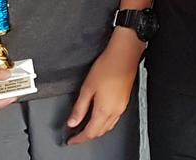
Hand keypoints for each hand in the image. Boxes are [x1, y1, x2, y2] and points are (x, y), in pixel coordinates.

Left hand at [65, 30, 142, 144]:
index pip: (90, 132)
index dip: (78, 139)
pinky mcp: (124, 101)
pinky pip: (113, 120)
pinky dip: (104, 123)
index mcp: (104, 110)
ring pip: (108, 127)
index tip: (71, 140)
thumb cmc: (108, 67)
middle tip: (76, 136)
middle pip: (99, 132)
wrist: (124, 55)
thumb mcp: (87, 88)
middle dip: (87, 136)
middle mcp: (115, 111)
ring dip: (96, 130)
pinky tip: (99, 117)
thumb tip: (72, 121)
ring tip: (85, 128)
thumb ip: (79, 107)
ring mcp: (121, 107)